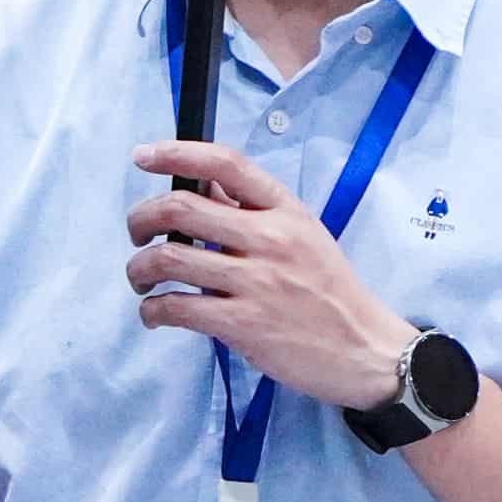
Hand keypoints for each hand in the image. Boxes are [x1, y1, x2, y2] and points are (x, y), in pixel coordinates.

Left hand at [126, 140, 420, 406]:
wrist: (364, 349)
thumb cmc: (330, 292)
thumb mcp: (303, 235)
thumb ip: (252, 212)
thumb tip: (201, 187)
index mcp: (286, 210)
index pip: (226, 164)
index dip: (177, 153)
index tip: (143, 156)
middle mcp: (270, 239)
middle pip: (181, 208)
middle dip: (141, 219)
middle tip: (136, 234)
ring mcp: (257, 283)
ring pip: (170, 259)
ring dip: (140, 268)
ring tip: (142, 279)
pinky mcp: (244, 325)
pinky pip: (177, 308)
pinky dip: (153, 310)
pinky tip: (156, 313)